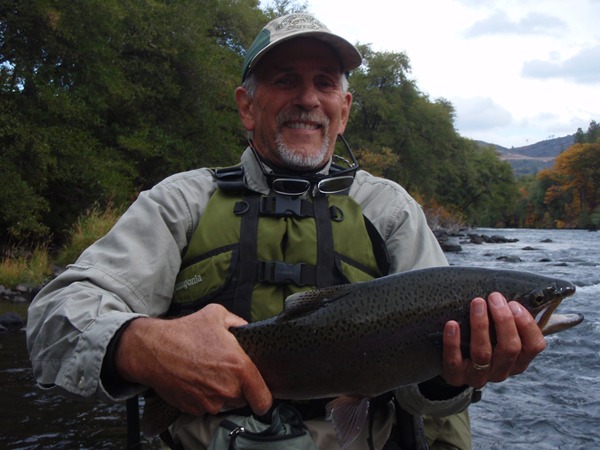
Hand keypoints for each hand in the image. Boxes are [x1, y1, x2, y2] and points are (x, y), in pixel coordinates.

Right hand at [114, 304, 272, 416]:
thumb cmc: (185, 331)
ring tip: (208, 371)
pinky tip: (196, 379)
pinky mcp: (194, 409)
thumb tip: (247, 330)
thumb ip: (239, 323)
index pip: (263, 398)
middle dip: (239, 387)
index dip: (265, 397)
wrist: (153, 350)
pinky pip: (208, 406)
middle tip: (226, 370)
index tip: (261, 394)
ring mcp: (210, 402)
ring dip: (222, 392)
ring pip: (226, 403)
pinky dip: (205, 396)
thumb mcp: (217, 315)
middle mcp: (227, 389)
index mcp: (239, 367)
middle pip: (244, 398)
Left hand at [441, 292, 546, 388]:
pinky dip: (453, 342)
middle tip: (494, 297)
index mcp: (518, 360)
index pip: (534, 346)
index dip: (527, 324)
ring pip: (483, 354)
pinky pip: (454, 361)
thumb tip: (535, 295)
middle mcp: (501, 371)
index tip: (514, 304)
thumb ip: (514, 319)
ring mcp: (478, 376)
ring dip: (480, 325)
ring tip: (477, 303)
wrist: (453, 365)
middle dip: (503, 320)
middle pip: (510, 348)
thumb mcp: (501, 333)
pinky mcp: (455, 376)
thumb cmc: (483, 340)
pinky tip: (452, 324)